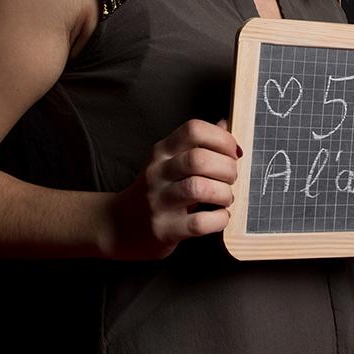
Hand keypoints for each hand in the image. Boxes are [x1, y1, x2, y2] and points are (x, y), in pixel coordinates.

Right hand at [98, 119, 238, 260]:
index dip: (221, 139)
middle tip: (231, 178)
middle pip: (199, 159)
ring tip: (225, 198)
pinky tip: (219, 216)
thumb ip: (198, 144)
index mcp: (163, 150)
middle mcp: (158, 172)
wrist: (120, 225)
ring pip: (199, 188)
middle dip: (227, 168)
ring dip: (224, 193)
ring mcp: (159, 201)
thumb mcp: (171, 161)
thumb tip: (225, 124)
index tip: (233, 153)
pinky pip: (199, 223)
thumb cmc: (157, 190)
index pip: (194, 129)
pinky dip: (219, 219)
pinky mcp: (164, 229)